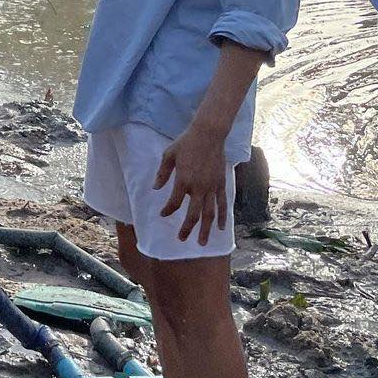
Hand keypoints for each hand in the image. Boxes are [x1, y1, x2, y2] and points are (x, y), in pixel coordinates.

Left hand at [155, 125, 228, 243]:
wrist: (208, 134)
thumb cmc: (186, 143)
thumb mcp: (168, 155)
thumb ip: (162, 173)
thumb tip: (155, 188)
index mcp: (183, 180)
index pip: (174, 202)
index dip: (167, 210)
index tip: (162, 214)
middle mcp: (198, 187)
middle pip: (193, 214)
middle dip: (187, 229)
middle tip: (181, 239)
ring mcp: (212, 187)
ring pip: (209, 214)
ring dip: (205, 230)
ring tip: (202, 243)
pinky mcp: (221, 184)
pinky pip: (222, 204)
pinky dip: (222, 217)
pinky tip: (221, 228)